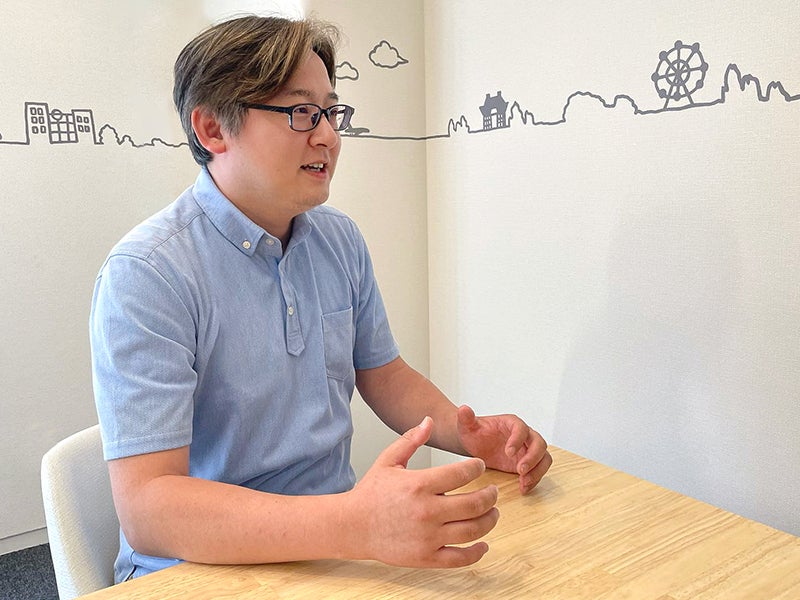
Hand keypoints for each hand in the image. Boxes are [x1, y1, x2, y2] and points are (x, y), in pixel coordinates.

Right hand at [348, 417, 499, 567]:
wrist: (352, 526)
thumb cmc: (371, 493)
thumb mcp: (388, 460)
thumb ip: (411, 440)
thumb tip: (429, 420)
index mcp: (419, 484)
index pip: (461, 473)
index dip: (477, 467)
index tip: (480, 465)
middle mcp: (426, 511)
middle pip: (474, 503)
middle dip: (491, 496)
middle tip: (493, 491)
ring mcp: (428, 536)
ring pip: (472, 530)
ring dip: (489, 520)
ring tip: (493, 513)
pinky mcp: (426, 557)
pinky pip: (459, 558)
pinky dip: (476, 553)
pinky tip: (483, 545)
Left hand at [456, 405, 551, 494]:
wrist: (477, 444)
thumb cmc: (475, 434)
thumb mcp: (467, 427)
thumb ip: (466, 418)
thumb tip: (463, 409)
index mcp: (512, 423)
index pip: (521, 428)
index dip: (517, 440)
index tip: (508, 453)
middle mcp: (524, 435)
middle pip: (539, 443)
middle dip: (532, 457)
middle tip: (519, 470)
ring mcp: (528, 449)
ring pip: (544, 457)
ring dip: (537, 471)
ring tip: (524, 482)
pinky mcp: (528, 462)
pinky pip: (539, 470)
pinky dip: (534, 479)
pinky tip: (523, 488)